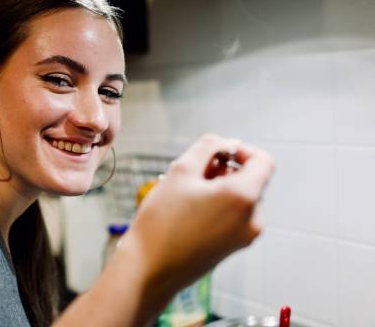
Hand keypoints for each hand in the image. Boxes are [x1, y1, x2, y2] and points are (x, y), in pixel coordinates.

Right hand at [119, 134, 274, 302]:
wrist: (149, 269)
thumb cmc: (162, 220)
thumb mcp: (181, 171)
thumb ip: (208, 147)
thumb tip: (229, 143)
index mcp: (244, 197)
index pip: (263, 161)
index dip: (242, 150)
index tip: (217, 153)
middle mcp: (253, 219)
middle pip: (250, 179)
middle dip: (224, 170)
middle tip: (190, 174)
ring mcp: (245, 237)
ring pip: (240, 198)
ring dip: (218, 188)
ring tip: (185, 194)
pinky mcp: (233, 248)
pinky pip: (234, 216)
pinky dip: (217, 206)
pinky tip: (188, 211)